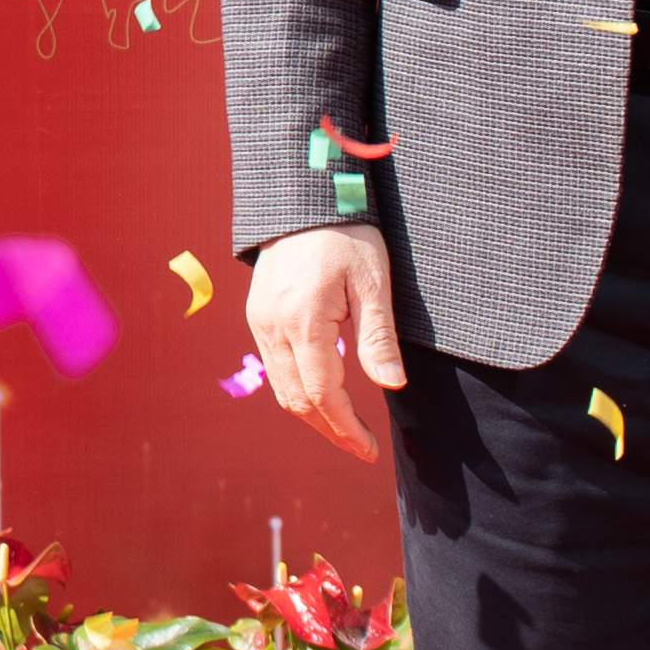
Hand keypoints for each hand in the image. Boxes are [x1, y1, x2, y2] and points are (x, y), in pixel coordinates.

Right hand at [250, 225, 407, 458]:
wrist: (303, 199)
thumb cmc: (346, 236)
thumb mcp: (373, 283)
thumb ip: (378, 337)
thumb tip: (391, 385)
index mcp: (304, 321)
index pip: (323, 394)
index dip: (346, 428)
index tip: (368, 450)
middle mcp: (272, 326)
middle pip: (296, 399)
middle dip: (329, 429)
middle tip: (360, 447)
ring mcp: (260, 321)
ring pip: (281, 387)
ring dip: (312, 414)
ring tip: (344, 427)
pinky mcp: (258, 314)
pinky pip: (274, 366)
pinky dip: (298, 390)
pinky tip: (323, 392)